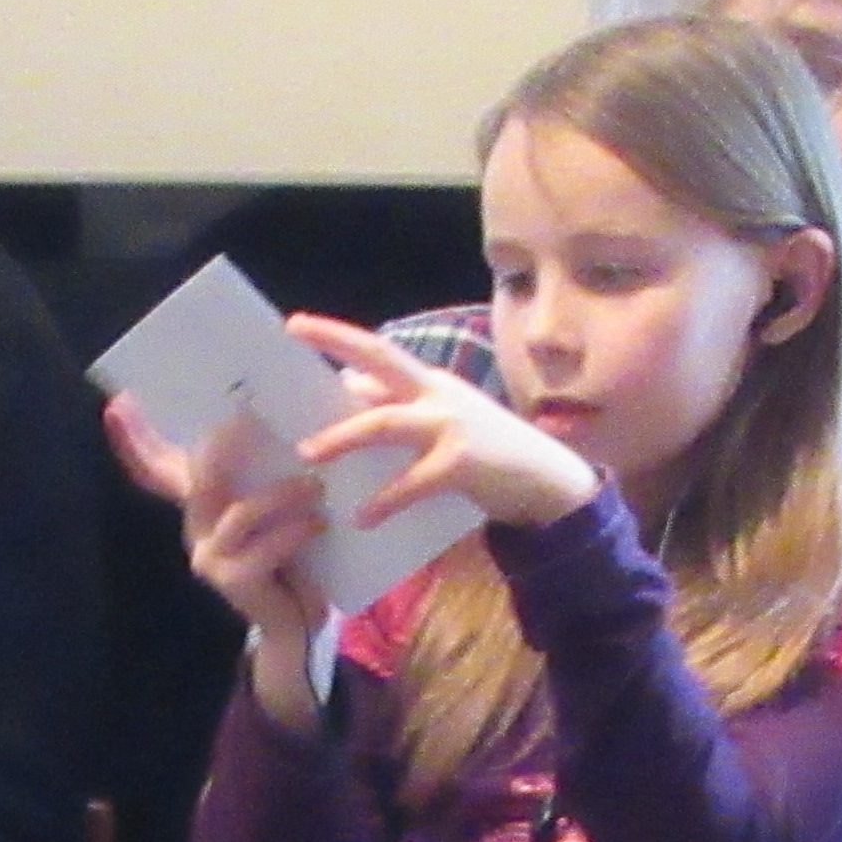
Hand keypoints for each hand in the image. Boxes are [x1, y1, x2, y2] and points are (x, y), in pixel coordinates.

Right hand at [111, 392, 341, 733]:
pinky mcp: (231, 580)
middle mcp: (194, 527)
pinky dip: (293, 532)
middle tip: (251, 416)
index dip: (131, 438)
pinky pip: (262, 548)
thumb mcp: (274, 506)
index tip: (117, 401)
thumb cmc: (291, 553)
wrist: (296, 619)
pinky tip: (316, 523)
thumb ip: (265, 470)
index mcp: (198, 504)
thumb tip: (282, 416)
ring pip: (240, 512)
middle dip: (221, 445)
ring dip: (281, 495)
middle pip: (197, 477)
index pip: (154, 467)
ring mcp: (208, 557)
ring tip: (314, 485)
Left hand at [289, 314, 594, 532]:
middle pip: (381, 362)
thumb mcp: (441, 418)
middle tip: (295, 336)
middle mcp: (438, 394)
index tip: (296, 325)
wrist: (546, 479)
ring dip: (343, 438)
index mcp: (430, 383)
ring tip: (309, 454)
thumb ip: (397, 403)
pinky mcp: (462, 463)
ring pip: (385, 422)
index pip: (378, 351)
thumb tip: (349, 386)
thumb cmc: (487, 450)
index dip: (338, 336)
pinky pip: (412, 482)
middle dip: (337, 344)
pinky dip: (384, 501)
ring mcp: (452, 425)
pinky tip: (361, 517)